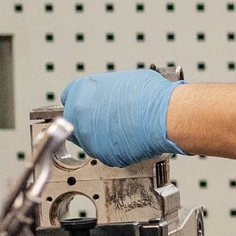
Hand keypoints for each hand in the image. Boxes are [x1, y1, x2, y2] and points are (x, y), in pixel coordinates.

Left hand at [62, 69, 180, 166]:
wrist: (166, 116)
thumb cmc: (152, 96)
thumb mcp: (124, 80)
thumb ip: (106, 89)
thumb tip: (110, 94)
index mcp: (81, 91)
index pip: (69, 98)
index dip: (83, 102)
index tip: (89, 107)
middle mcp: (78, 114)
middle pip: (74, 121)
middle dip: (87, 122)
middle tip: (107, 120)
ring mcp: (88, 137)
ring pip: (88, 140)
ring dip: (100, 137)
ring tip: (123, 130)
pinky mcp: (102, 155)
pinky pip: (104, 153)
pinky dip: (114, 149)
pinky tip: (130, 140)